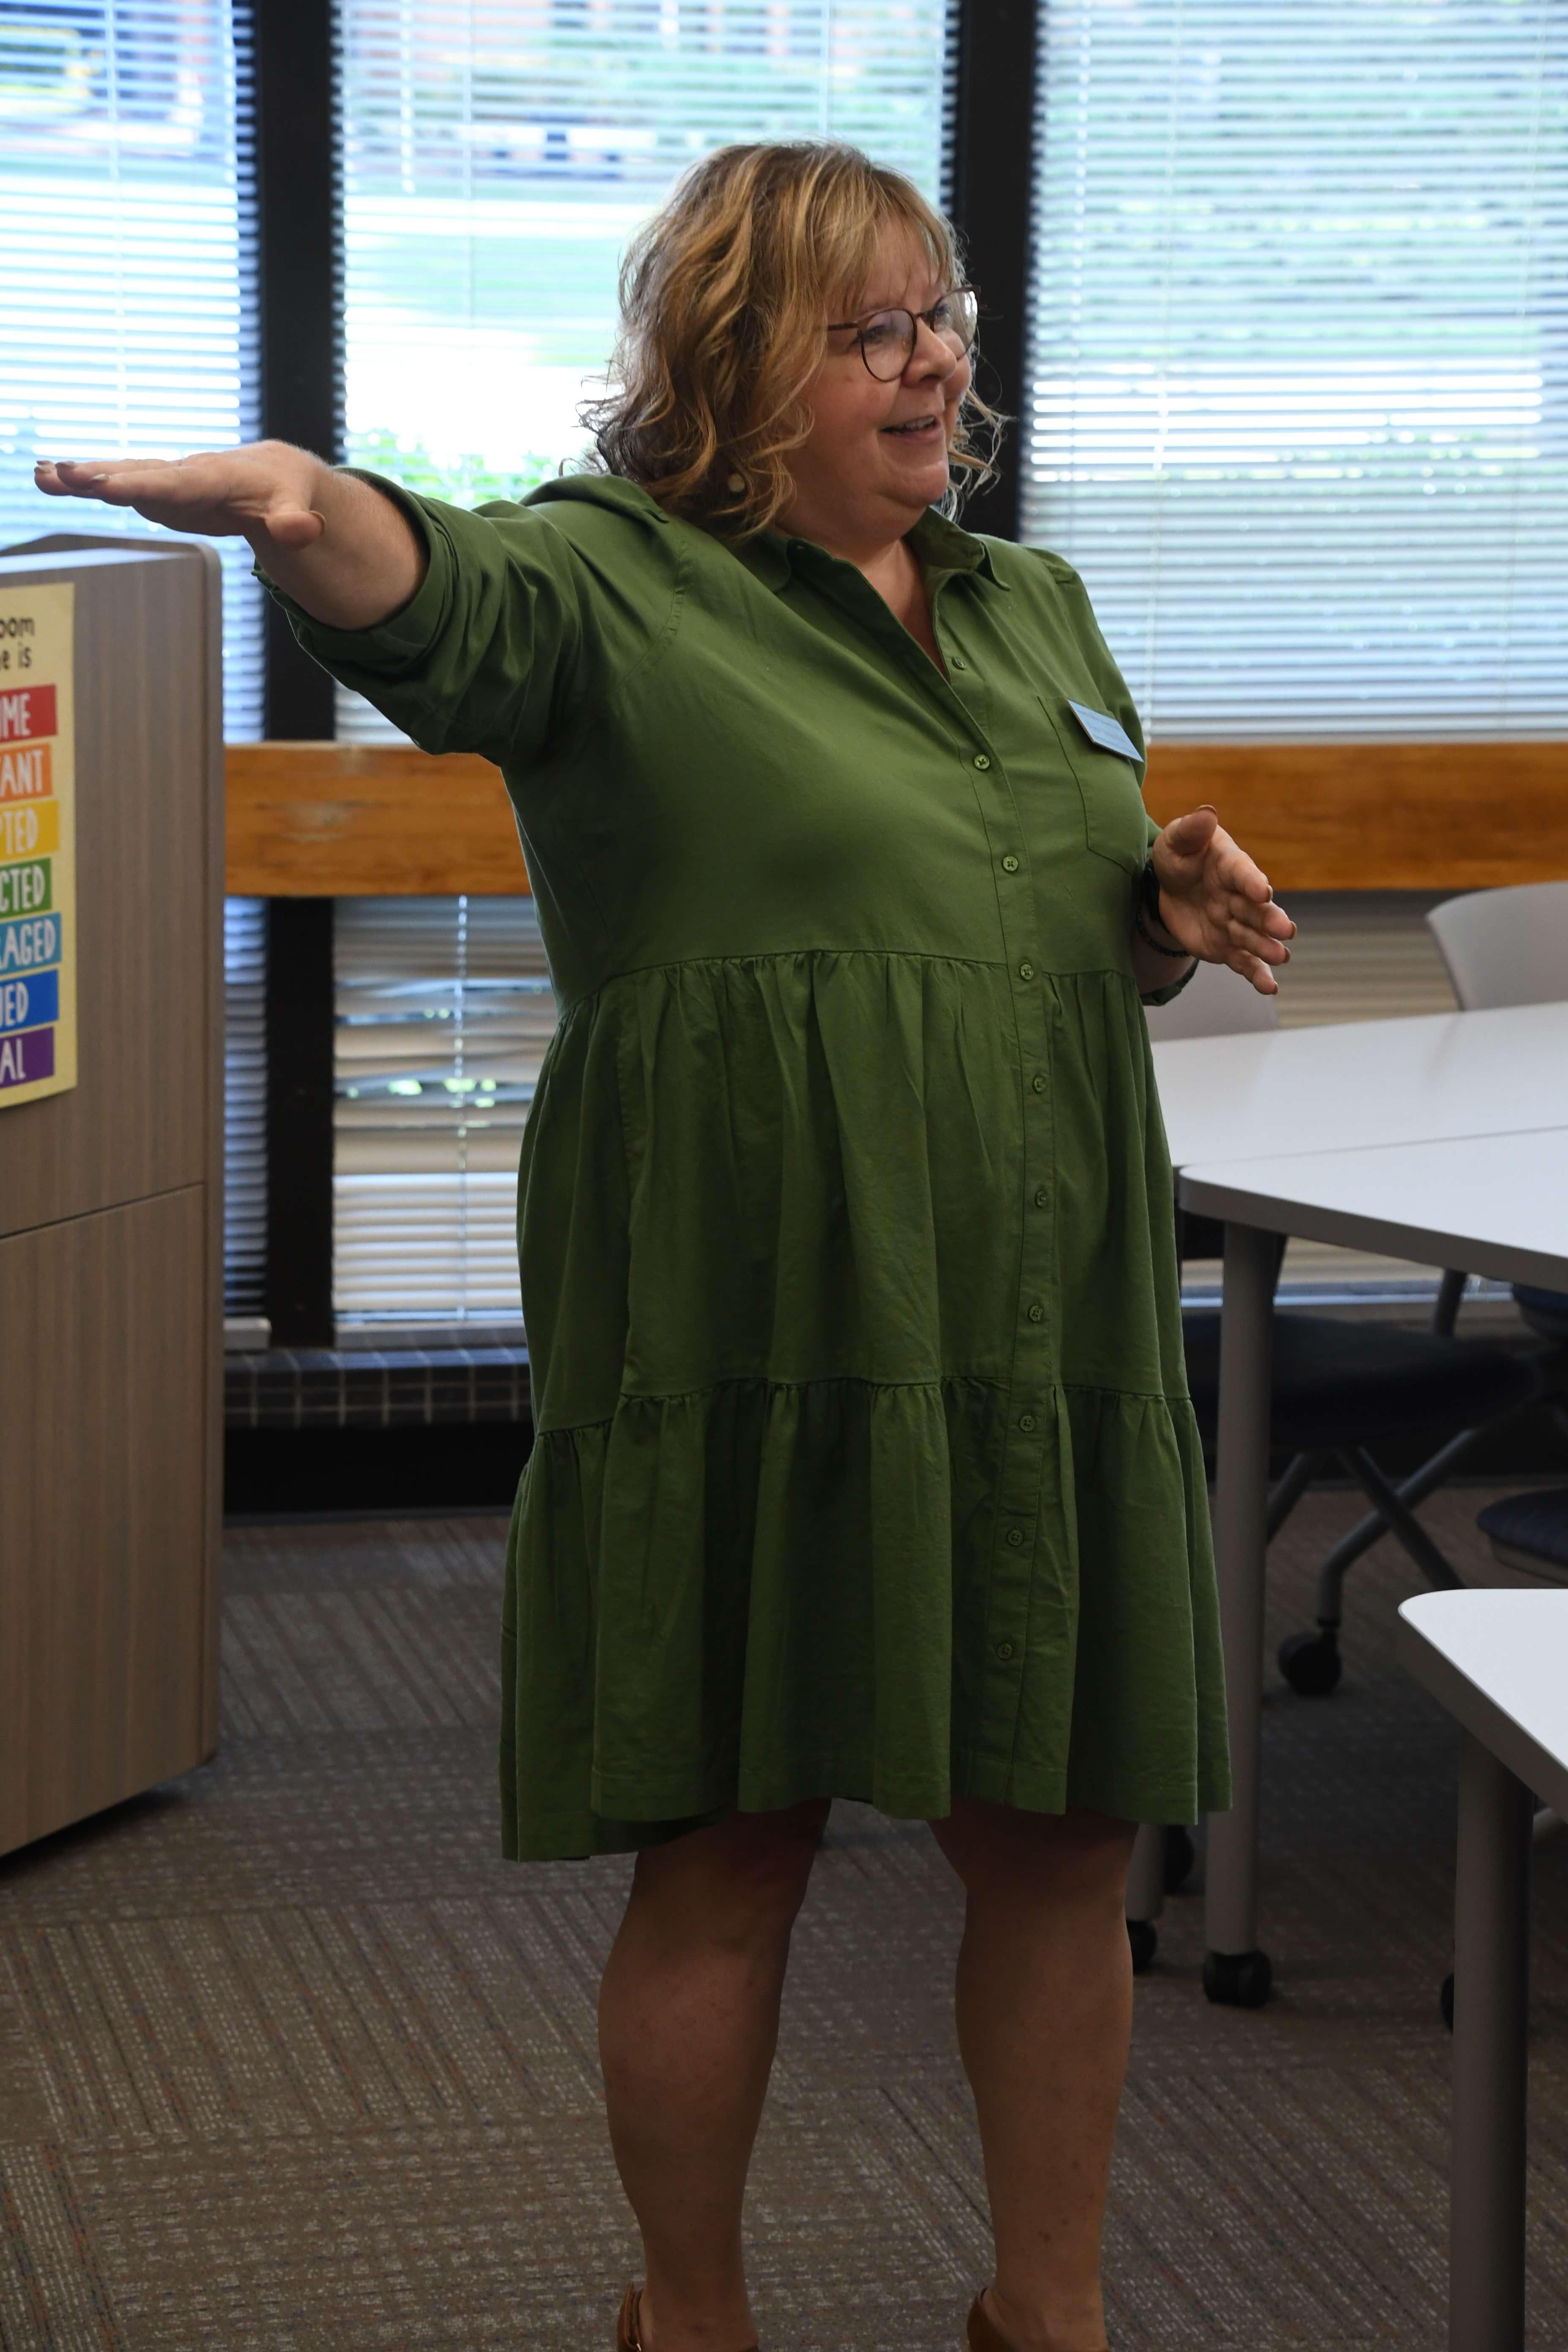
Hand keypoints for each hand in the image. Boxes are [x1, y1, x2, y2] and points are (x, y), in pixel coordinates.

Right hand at [34, 441, 327, 550]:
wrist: (276, 472)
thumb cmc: (286, 491)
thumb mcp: (297, 506)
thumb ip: (296, 521)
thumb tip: (304, 531)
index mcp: (219, 477)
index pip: (181, 483)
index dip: (147, 485)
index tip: (111, 487)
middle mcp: (187, 472)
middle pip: (142, 473)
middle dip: (103, 474)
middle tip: (62, 473)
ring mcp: (168, 479)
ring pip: (123, 474)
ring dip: (83, 476)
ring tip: (42, 475)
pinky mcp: (157, 488)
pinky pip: (118, 481)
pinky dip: (84, 480)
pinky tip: (46, 477)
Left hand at [1148, 807, 1295, 994]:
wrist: (1167, 888)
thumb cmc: (1178, 856)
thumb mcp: (1177, 841)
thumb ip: (1191, 830)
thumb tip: (1206, 813)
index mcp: (1230, 866)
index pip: (1243, 873)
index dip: (1251, 881)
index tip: (1262, 890)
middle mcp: (1239, 896)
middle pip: (1256, 909)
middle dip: (1269, 919)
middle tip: (1285, 930)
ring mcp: (1235, 923)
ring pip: (1252, 937)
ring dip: (1266, 947)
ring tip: (1281, 957)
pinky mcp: (1226, 946)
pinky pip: (1243, 962)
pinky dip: (1256, 974)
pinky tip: (1270, 986)